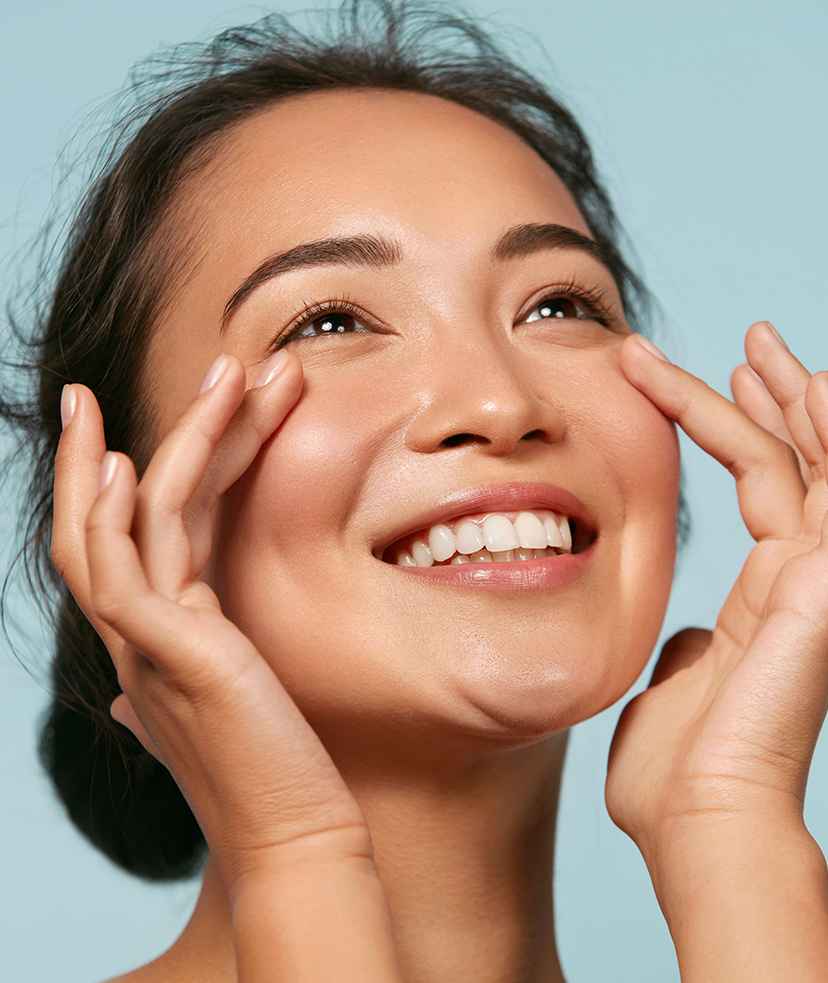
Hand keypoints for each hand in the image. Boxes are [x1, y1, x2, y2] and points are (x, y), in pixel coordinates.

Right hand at [52, 351, 367, 890]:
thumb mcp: (240, 693)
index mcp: (163, 631)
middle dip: (170, 429)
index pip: (147, 527)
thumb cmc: (278, 766)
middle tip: (217, 364)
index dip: (167, 461)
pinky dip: (115, 515)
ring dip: (174, 439)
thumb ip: (205, 661)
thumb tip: (175, 657)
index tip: (198, 406)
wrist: (297, 835)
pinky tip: (132, 464)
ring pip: (128, 520)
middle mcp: (141, 631)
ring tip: (224, 373)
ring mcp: (145, 642)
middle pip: (129, 507)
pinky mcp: (166, 655)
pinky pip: (122, 572)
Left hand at [608, 323, 827, 845]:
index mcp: (763, 595)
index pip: (759, 484)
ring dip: (789, 396)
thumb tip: (680, 633)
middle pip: (795, 460)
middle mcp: (801, 578)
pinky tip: (808, 379)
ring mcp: (821, 577)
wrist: (698, 817)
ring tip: (758, 341)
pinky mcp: (827, 580)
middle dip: (769, 396)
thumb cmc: (676, 771)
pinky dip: (823, 430)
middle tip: (746, 343)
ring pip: (816, 460)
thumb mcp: (672, 684)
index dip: (730, 427)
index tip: (696, 380)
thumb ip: (684, 648)